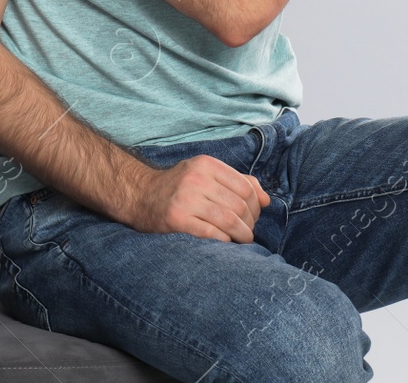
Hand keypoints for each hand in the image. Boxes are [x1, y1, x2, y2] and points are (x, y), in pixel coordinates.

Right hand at [128, 154, 271, 241]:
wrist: (140, 196)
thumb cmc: (179, 188)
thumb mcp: (206, 175)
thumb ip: (238, 182)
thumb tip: (267, 200)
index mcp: (206, 164)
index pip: (246, 187)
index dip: (255, 205)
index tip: (252, 216)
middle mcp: (196, 179)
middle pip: (239, 205)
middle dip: (250, 223)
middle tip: (247, 232)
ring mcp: (185, 199)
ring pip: (229, 221)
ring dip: (242, 235)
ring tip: (241, 240)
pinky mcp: (177, 220)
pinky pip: (212, 234)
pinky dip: (224, 241)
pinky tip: (224, 242)